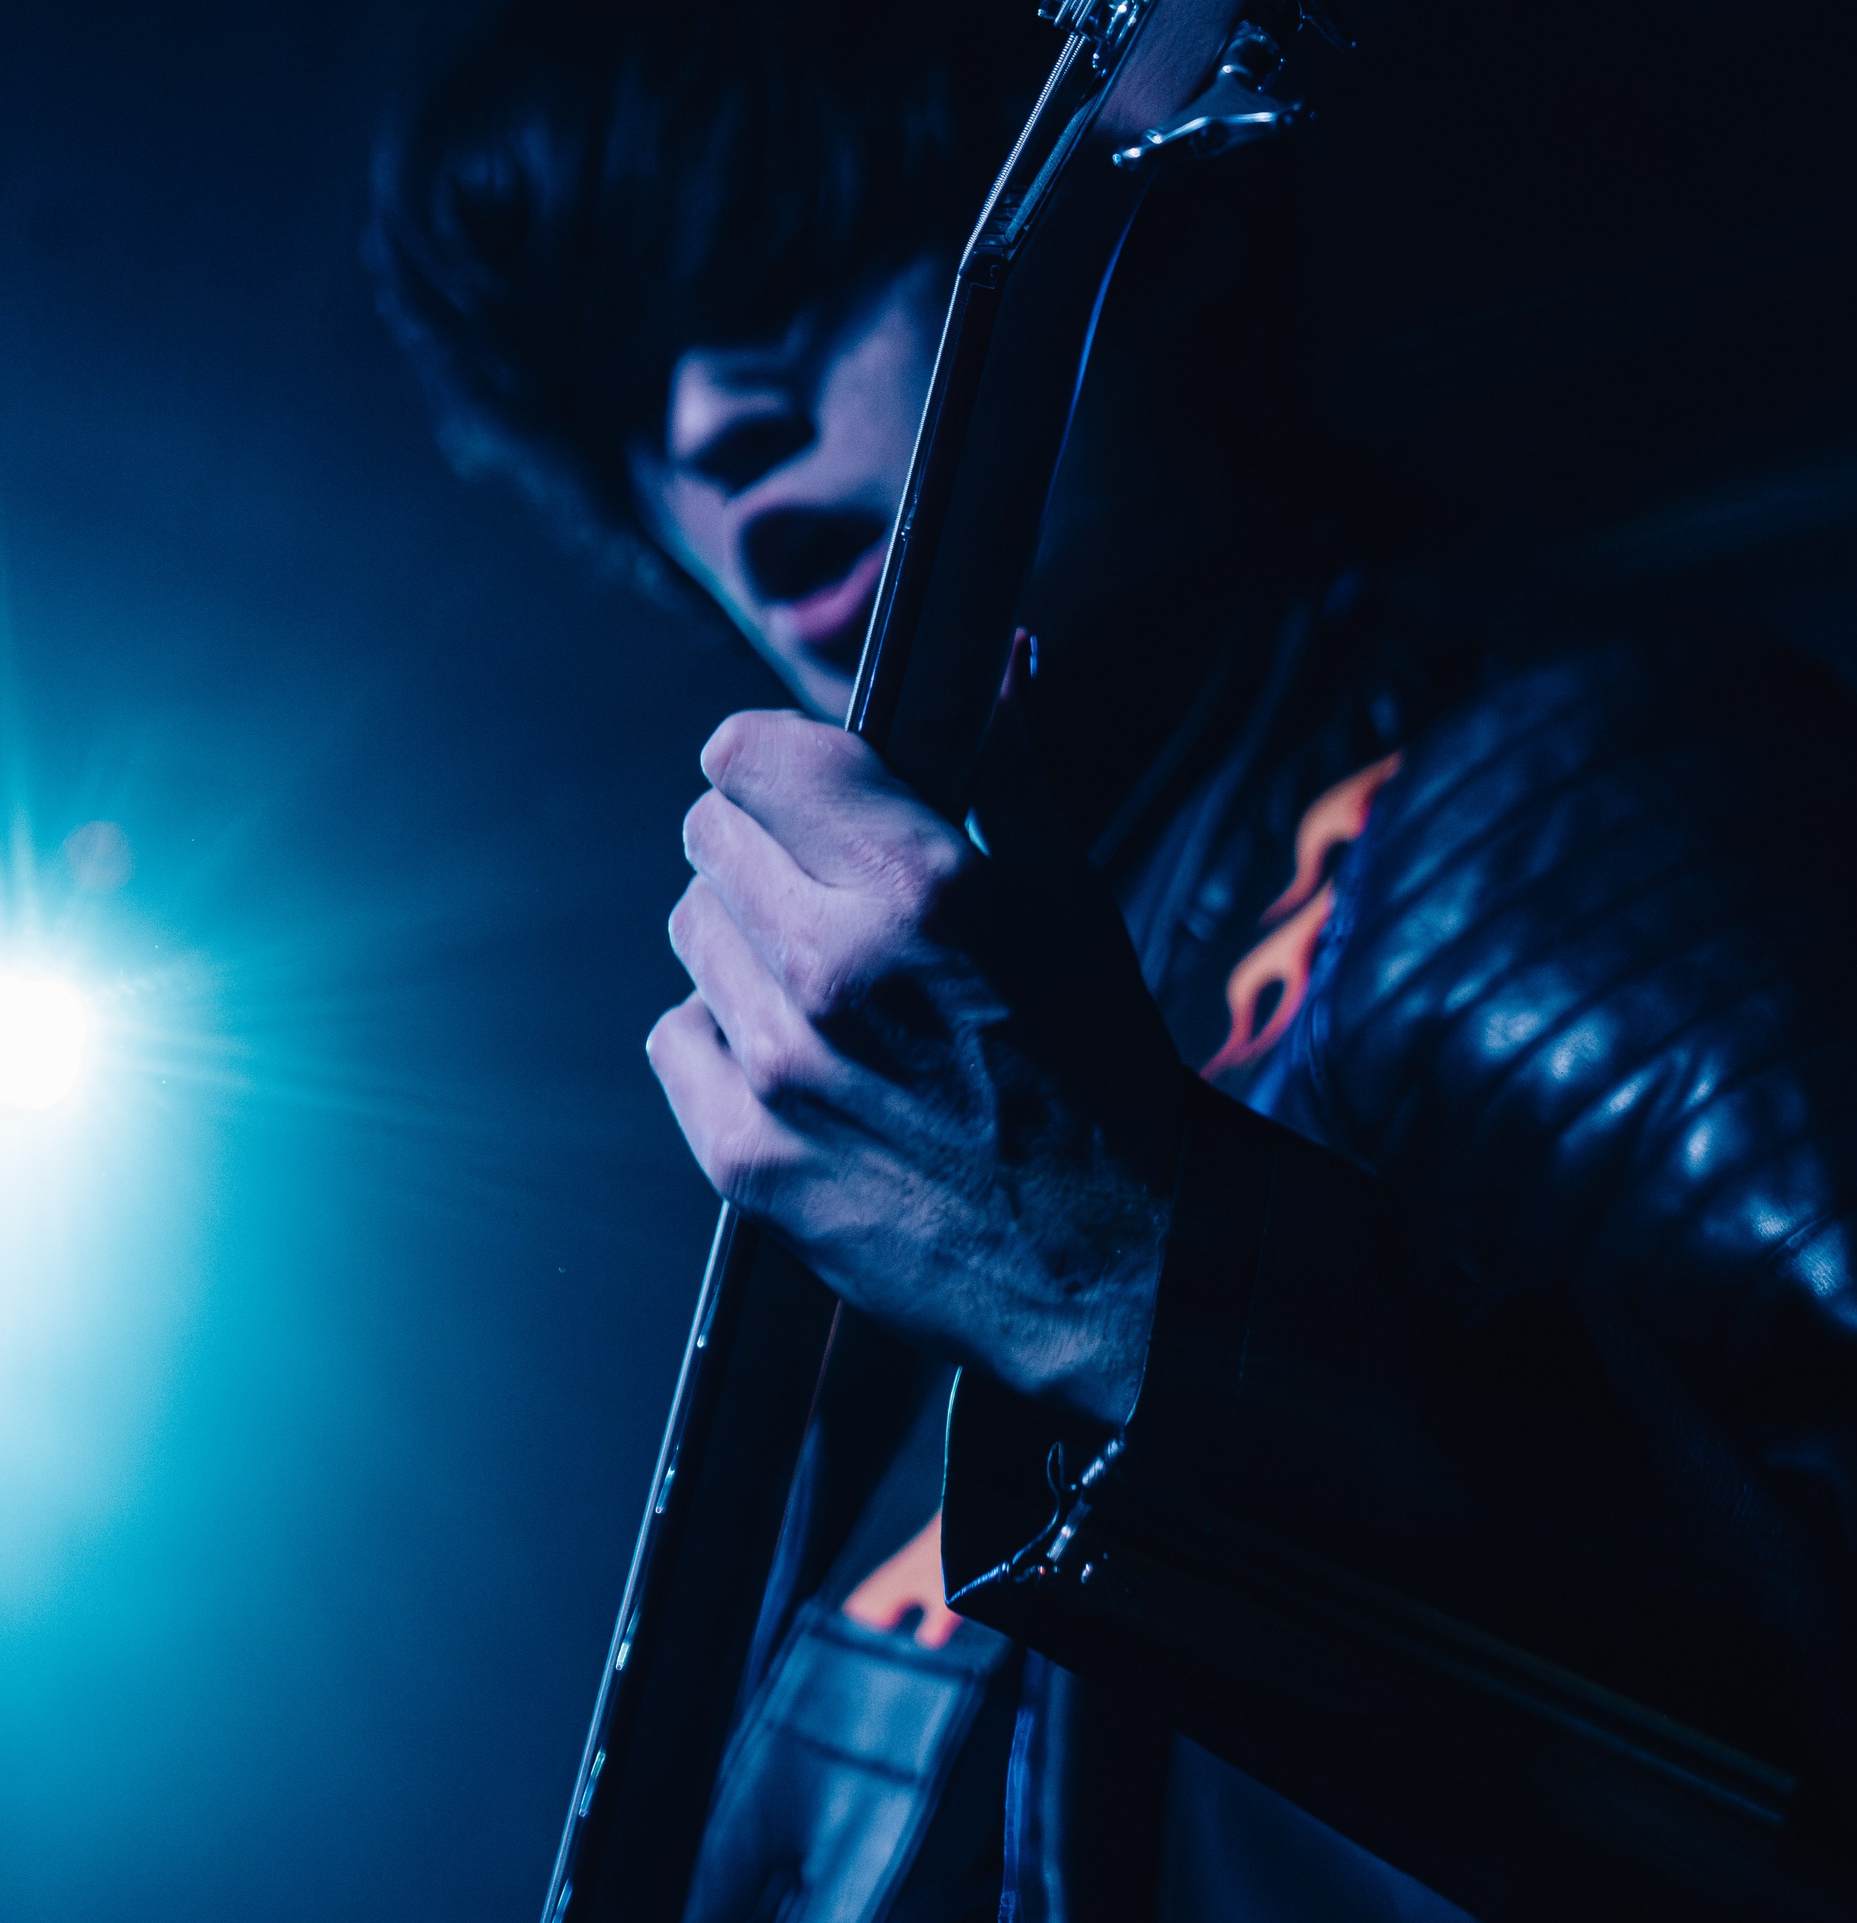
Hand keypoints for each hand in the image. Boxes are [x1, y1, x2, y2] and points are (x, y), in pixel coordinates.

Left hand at [646, 703, 1185, 1426]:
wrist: (1114, 1265)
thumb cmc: (1103, 1072)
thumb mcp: (1073, 901)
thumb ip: (1013, 769)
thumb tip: (1002, 657)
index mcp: (921, 888)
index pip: (754, 756)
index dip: (773, 757)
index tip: (791, 775)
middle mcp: (834, 969)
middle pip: (707, 837)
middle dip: (761, 843)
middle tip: (823, 883)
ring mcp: (778, 1068)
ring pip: (689, 934)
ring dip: (743, 939)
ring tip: (823, 979)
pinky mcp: (745, 1156)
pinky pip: (676, 1037)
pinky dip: (721, 1036)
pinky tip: (795, 1055)